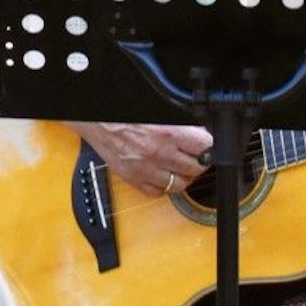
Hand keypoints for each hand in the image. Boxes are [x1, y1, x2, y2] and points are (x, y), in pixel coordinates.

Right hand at [67, 120, 214, 196]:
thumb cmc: (122, 114)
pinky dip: (163, 187)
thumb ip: (180, 124)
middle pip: (197, 168)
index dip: (210, 147)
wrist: (95, 120)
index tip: (209, 147)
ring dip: (184, 177)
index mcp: (168, 133)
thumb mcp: (157, 112)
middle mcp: (159, 153)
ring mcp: (147, 170)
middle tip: (197, 156)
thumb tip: (199, 131)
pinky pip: (158, 193)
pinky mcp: (134, 179)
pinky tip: (162, 175)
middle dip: (200, 162)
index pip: (206, 147)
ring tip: (181, 167)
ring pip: (181, 185)